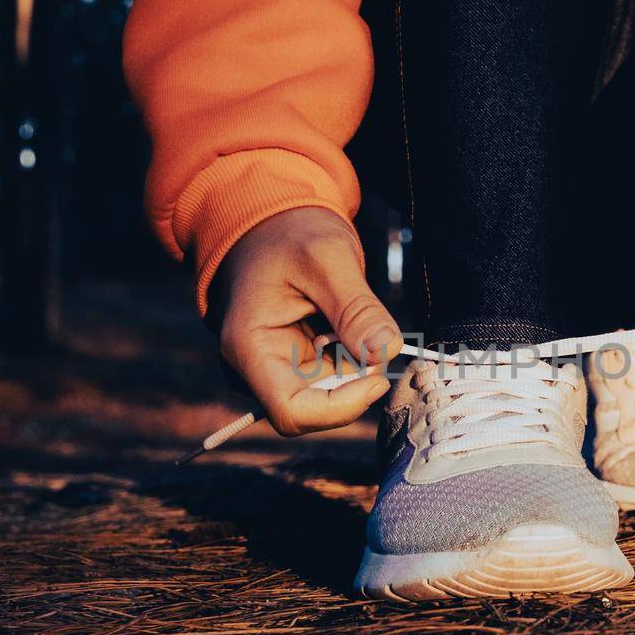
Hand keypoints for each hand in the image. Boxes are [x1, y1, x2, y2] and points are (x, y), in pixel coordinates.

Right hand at [216, 207, 402, 435]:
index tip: (378, 380)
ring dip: (354, 363)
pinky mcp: (293, 363)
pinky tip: (345, 319)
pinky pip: (333, 376)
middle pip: (316, 407)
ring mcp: (273, 367)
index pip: (292, 412)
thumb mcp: (328, 257)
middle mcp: (254, 367)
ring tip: (351, 311)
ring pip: (329, 392)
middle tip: (373, 330)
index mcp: (248, 346)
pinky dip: (351, 354)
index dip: (340, 408)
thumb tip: (387, 351)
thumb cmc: (290, 232)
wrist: (270, 222)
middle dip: (354, 379)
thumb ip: (357, 307)